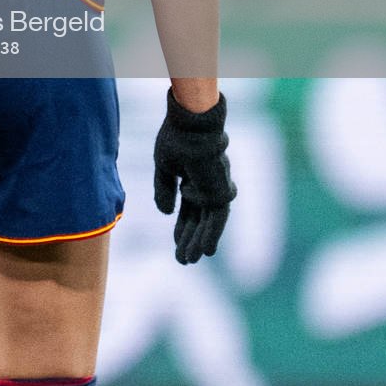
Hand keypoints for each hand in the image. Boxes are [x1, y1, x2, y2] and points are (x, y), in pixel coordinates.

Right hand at [153, 88, 235, 263]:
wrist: (190, 124)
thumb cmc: (176, 138)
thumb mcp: (164, 167)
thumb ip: (164, 190)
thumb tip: (165, 213)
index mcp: (194, 176)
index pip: (189, 208)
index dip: (182, 227)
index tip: (176, 245)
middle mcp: (208, 184)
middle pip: (200, 218)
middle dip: (191, 239)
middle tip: (183, 260)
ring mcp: (216, 187)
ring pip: (211, 221)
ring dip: (201, 242)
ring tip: (191, 261)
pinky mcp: (221, 190)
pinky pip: (216, 216)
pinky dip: (211, 233)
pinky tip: (205, 250)